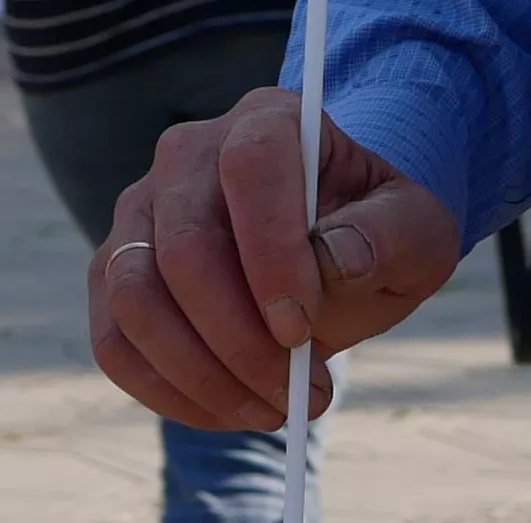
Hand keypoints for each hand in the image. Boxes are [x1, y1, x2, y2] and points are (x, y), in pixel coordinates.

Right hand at [90, 86, 459, 429]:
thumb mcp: (416, 229)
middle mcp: (188, 155)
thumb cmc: (374, 229)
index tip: (300, 328)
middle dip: (238, 339)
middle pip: (183, 245)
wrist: (332, 239)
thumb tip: (335, 260)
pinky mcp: (116, 269)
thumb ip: (390, 235)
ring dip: (201, 373)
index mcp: (268, 122)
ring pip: (134, 297)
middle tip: (299, 393)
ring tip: (271, 408)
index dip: (270, 251)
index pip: (251, 167)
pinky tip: (227, 409)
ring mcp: (141, 211)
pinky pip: (113, 339)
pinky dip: (166, 390)